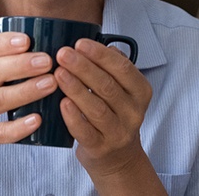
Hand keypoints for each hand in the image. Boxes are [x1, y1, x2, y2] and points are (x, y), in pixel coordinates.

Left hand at [55, 39, 152, 180]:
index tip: (79, 43)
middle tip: (63, 54)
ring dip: (76, 89)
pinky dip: (74, 117)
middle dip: (83, 67)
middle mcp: (133, 112)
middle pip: (107, 86)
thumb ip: (108, 65)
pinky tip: (62, 103)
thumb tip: (87, 44)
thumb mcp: (119, 86)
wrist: (116, 155)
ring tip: (59, 73)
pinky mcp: (101, 148)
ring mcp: (118, 132)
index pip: (122, 68)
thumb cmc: (112, 110)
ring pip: (97, 108)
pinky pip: (86, 132)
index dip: (100, 54)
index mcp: (139, 90)